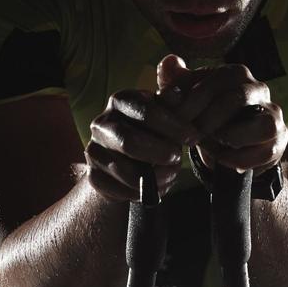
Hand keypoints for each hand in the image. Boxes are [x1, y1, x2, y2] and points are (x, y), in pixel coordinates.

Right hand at [82, 77, 200, 202]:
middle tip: (177, 158)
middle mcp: (102, 123)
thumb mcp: (163, 115)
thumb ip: (171, 107)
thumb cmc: (151, 131)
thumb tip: (177, 94)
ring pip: (126, 171)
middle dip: (160, 153)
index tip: (194, 137)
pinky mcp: (93, 175)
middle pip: (129, 142)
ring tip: (170, 174)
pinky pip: (120, 189)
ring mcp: (93, 150)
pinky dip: (142, 192)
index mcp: (121, 101)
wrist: (124, 159)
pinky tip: (155, 186)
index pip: (146, 112)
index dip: (173, 126)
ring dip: (155, 176)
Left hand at [156, 54, 286, 174]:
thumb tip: (168, 62)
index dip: (195, 99)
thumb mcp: (188, 99)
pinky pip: (264, 151)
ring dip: (231, 138)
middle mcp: (259, 90)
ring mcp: (273, 116)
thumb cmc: (206, 116)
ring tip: (210, 145)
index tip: (176, 118)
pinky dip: (240, 158)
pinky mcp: (278, 141)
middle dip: (209, 119)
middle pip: (237, 99)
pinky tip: (223, 159)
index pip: (218, 79)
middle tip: (190, 134)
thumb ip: (176, 82)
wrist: (228, 147)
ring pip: (262, 125)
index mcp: (237, 74)